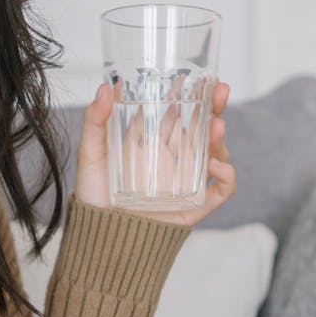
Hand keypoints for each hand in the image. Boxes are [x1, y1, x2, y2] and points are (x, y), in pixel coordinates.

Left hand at [74, 80, 234, 225]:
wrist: (101, 238)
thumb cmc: (94, 196)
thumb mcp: (90, 154)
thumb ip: (95, 121)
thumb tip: (106, 88)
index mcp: (152, 142)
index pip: (178, 113)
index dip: (192, 95)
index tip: (200, 78)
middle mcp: (172, 158)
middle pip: (202, 128)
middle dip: (216, 108)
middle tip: (221, 92)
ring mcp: (185, 181)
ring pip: (214, 154)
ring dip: (220, 139)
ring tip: (216, 129)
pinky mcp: (194, 205)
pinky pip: (220, 190)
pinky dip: (226, 177)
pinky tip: (216, 166)